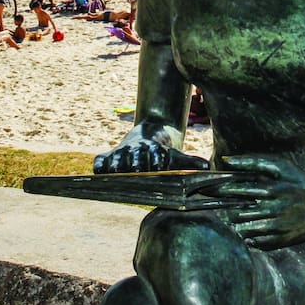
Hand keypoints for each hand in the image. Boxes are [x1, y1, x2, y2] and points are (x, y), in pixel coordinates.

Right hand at [93, 138, 208, 173]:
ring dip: (117, 164)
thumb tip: (206, 167)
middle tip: (137, 171)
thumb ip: (190, 162)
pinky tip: (98, 172)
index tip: (158, 165)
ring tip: (117, 172)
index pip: (154, 155)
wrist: (148, 132)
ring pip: (118, 157)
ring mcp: (121, 151)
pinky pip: (100, 160)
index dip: (156, 160)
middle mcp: (136, 149)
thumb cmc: (164, 152)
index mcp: (154, 150)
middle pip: (135, 157)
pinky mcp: (108, 154)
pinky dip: (99, 165)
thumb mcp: (177, 156)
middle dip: (136, 163)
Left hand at [215, 155, 304, 248]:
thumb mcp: (283, 168)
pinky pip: (254, 241)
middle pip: (237, 212)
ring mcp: (275, 227)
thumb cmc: (302, 185)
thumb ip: (255, 162)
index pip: (237, 191)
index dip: (224, 190)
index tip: (216, 189)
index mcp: (271, 190)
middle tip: (227, 206)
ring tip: (239, 218)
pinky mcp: (278, 240)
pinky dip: (248, 236)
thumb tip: (228, 160)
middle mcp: (272, 209)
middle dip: (229, 209)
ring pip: (243, 229)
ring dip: (236, 224)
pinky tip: (252, 228)